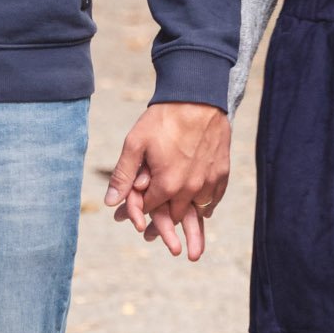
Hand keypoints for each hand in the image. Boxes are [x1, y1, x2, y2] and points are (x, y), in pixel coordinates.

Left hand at [104, 103, 230, 262]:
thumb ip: (123, 175)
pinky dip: (205, 206)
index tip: (134, 216)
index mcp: (167, 185)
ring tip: (180, 229)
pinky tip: (201, 209)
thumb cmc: (164, 118)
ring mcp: (209, 182)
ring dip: (186, 218)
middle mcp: (191, 190)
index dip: (139, 212)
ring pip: (197, 211)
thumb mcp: (135, 143)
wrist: (198, 97)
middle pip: (174, 216)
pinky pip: (214, 200)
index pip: (150, 210)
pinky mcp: (222, 173)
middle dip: (162, 223)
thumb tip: (111, 203)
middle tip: (153, 234)